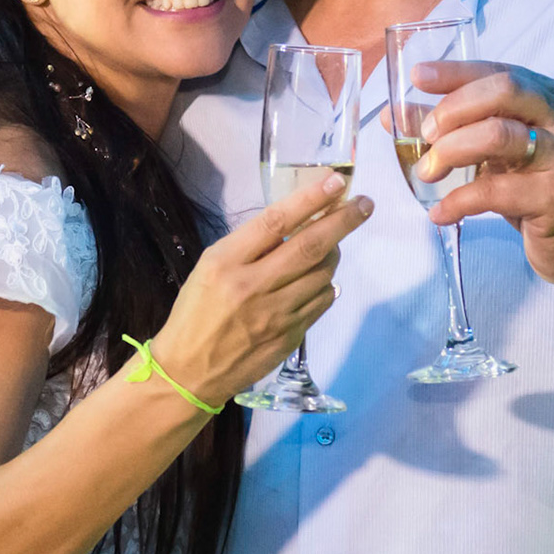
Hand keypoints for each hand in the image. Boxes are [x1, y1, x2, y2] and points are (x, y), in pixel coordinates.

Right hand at [147, 172, 372, 401]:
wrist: (188, 371)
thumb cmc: (196, 312)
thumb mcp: (210, 268)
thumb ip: (250, 247)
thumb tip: (298, 224)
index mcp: (226, 262)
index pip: (275, 222)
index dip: (310, 199)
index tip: (335, 182)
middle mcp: (252, 286)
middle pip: (309, 246)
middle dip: (343, 221)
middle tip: (364, 204)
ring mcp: (274, 314)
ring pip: (322, 275)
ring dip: (333, 255)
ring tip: (330, 246)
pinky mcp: (289, 337)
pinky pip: (321, 302)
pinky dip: (326, 286)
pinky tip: (320, 281)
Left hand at [411, 61, 553, 299]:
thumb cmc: (543, 192)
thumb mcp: (503, 155)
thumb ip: (458, 130)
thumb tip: (396, 116)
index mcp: (551, 98)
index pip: (500, 72)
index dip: (456, 72)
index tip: (418, 77)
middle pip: (503, 91)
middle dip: (454, 108)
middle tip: (425, 134)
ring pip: (499, 135)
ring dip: (451, 151)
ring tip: (426, 173)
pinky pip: (496, 191)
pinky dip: (459, 201)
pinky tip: (441, 213)